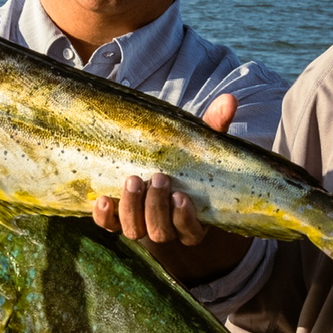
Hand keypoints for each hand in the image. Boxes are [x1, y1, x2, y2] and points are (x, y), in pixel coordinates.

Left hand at [90, 93, 247, 282]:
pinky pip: (108, 226)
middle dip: (156, 207)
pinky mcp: (117, 221)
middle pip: (160, 232)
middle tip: (157, 177)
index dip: (185, 218)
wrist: (157, 163)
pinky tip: (103, 199)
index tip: (180, 195)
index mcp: (192, 220)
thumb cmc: (185, 160)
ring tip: (133, 179)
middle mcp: (167, 229)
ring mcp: (141, 227)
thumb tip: (229, 100)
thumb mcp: (201, 144)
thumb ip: (215, 126)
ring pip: (135, 231)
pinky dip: (104, 217)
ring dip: (132, 208)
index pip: (190, 231)